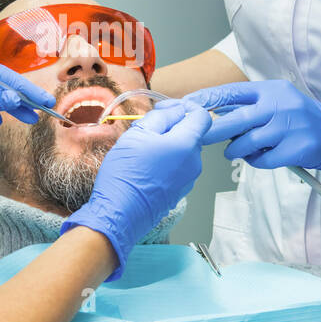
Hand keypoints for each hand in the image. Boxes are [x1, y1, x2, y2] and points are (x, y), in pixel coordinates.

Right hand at [60, 98, 209, 280]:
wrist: (119, 214)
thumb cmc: (126, 175)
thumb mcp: (139, 133)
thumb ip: (162, 116)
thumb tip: (176, 110)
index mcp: (186, 145)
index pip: (201, 116)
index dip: (184, 107)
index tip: (165, 108)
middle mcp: (194, 163)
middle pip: (191, 133)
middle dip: (172, 126)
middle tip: (146, 129)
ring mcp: (188, 180)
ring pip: (183, 151)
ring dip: (167, 144)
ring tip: (142, 150)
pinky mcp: (179, 191)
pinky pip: (178, 168)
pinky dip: (166, 161)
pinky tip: (145, 166)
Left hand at [185, 80, 320, 175]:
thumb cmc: (298, 117)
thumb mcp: (275, 101)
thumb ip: (248, 105)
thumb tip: (212, 111)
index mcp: (271, 90)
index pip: (232, 92)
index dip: (207, 99)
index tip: (187, 105)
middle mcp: (279, 105)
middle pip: (235, 120)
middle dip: (212, 130)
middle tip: (199, 137)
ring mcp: (289, 127)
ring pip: (247, 143)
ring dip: (236, 150)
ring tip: (236, 150)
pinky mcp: (296, 148)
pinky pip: (263, 160)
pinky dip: (256, 161)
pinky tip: (260, 157)